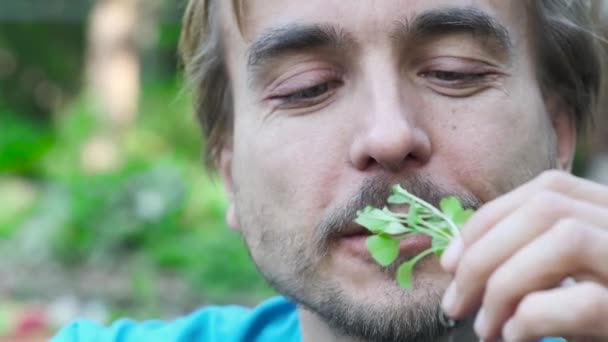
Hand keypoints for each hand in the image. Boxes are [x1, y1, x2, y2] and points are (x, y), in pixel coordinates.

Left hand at [439, 170, 607, 340]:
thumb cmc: (600, 319)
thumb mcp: (568, 278)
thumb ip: (533, 254)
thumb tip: (462, 257)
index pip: (546, 190)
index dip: (489, 220)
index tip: (450, 261)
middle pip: (547, 207)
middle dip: (484, 253)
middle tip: (454, 303)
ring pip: (565, 239)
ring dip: (504, 283)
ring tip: (485, 327)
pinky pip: (583, 300)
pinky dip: (532, 316)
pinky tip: (516, 338)